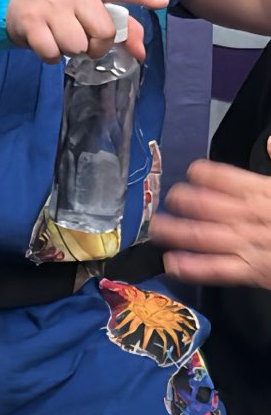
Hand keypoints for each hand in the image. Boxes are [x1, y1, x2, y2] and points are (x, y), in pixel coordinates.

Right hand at [5, 0, 166, 64]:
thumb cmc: (63, 5)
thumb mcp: (90, 5)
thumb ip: (121, 27)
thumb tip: (140, 53)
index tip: (161, 2)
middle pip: (103, 32)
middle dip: (97, 45)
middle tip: (85, 39)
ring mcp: (52, 5)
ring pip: (77, 47)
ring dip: (72, 51)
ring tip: (62, 37)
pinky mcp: (32, 21)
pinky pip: (52, 54)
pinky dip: (51, 56)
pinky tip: (47, 43)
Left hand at [150, 155, 270, 289]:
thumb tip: (269, 141)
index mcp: (264, 191)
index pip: (227, 177)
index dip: (205, 174)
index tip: (191, 171)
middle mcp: (252, 216)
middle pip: (208, 205)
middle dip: (182, 202)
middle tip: (163, 199)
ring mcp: (249, 245)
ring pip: (205, 236)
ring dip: (176, 232)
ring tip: (155, 228)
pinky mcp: (251, 273)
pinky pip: (217, 270)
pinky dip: (193, 267)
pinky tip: (172, 263)